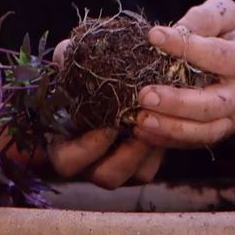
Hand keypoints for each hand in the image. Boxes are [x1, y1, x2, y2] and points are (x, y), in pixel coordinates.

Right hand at [47, 40, 164, 188]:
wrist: (119, 77)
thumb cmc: (89, 72)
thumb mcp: (76, 61)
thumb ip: (67, 58)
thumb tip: (65, 57)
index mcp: (66, 145)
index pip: (67, 162)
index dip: (85, 148)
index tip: (106, 125)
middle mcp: (91, 163)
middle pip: (106, 177)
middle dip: (126, 156)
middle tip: (140, 128)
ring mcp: (119, 166)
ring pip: (136, 175)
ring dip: (149, 151)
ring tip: (160, 124)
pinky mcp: (143, 163)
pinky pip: (153, 165)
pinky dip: (162, 147)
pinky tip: (168, 122)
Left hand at [134, 0, 234, 147]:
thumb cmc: (230, 34)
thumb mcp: (225, 14)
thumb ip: (204, 18)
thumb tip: (176, 31)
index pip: (216, 55)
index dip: (184, 46)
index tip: (153, 36)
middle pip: (211, 105)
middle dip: (176, 102)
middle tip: (144, 94)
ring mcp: (234, 118)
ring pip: (204, 132)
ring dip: (170, 128)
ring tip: (140, 119)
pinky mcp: (219, 133)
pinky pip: (193, 143)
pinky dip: (167, 140)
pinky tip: (142, 131)